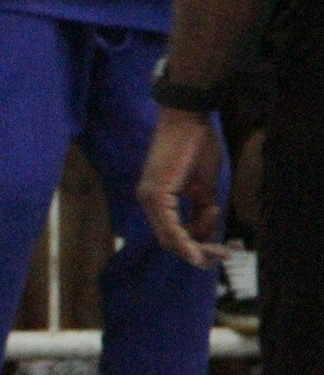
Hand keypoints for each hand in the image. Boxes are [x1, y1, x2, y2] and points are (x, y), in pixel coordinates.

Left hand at [138, 109, 229, 269]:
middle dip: (198, 253)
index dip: (197, 248)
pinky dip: (185, 240)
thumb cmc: (197, 147)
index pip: (173, 235)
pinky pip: (169, 225)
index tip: (223, 250)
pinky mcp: (155, 192)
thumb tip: (208, 236)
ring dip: (196, 249)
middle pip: (169, 242)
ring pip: (168, 238)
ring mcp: (149, 197)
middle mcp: (148, 201)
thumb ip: (203, 211)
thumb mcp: (204, 187)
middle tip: (224, 255)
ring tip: (221, 249)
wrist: (190, 119)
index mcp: (157, 200)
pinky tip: (200, 250)